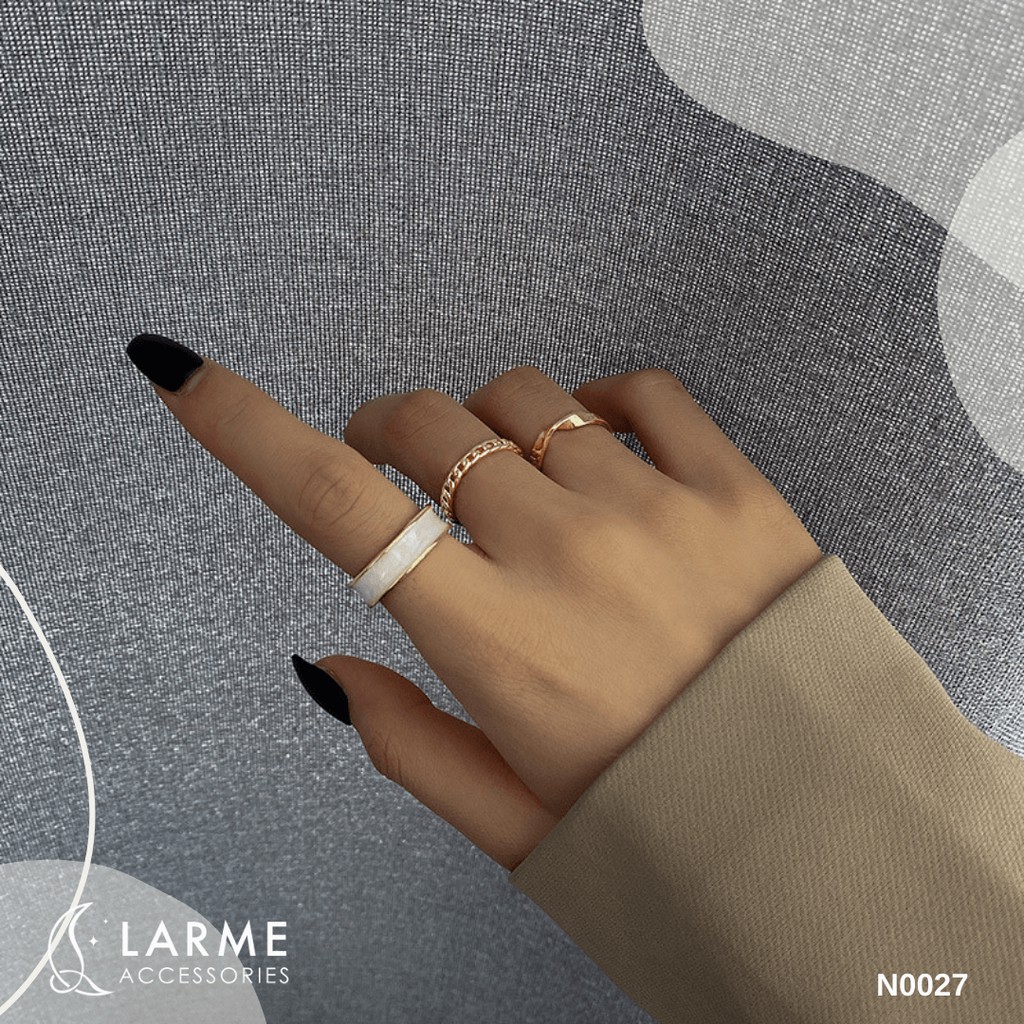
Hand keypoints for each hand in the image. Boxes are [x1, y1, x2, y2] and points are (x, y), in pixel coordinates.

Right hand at [128, 339, 822, 870]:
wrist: (830, 829)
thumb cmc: (664, 830)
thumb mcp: (511, 822)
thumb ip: (404, 740)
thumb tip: (327, 659)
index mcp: (495, 642)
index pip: (337, 511)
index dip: (243, 430)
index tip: (182, 373)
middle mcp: (564, 554)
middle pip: (422, 424)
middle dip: (386, 432)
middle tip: (401, 467)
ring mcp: (655, 509)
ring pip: (523, 399)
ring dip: (489, 424)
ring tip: (518, 477)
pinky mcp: (736, 487)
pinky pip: (640, 390)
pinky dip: (601, 403)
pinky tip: (604, 447)